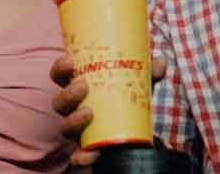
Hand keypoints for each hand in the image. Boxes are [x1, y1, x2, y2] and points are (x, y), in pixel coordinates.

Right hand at [50, 54, 166, 167]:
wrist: (133, 128)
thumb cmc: (126, 96)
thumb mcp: (137, 82)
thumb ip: (148, 72)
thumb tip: (160, 62)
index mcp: (79, 86)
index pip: (60, 75)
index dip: (60, 68)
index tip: (70, 62)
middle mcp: (74, 108)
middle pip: (59, 102)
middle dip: (67, 94)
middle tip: (82, 87)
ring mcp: (79, 129)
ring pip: (65, 127)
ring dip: (72, 121)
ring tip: (88, 114)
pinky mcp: (88, 148)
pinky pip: (79, 154)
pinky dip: (80, 156)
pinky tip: (82, 156)